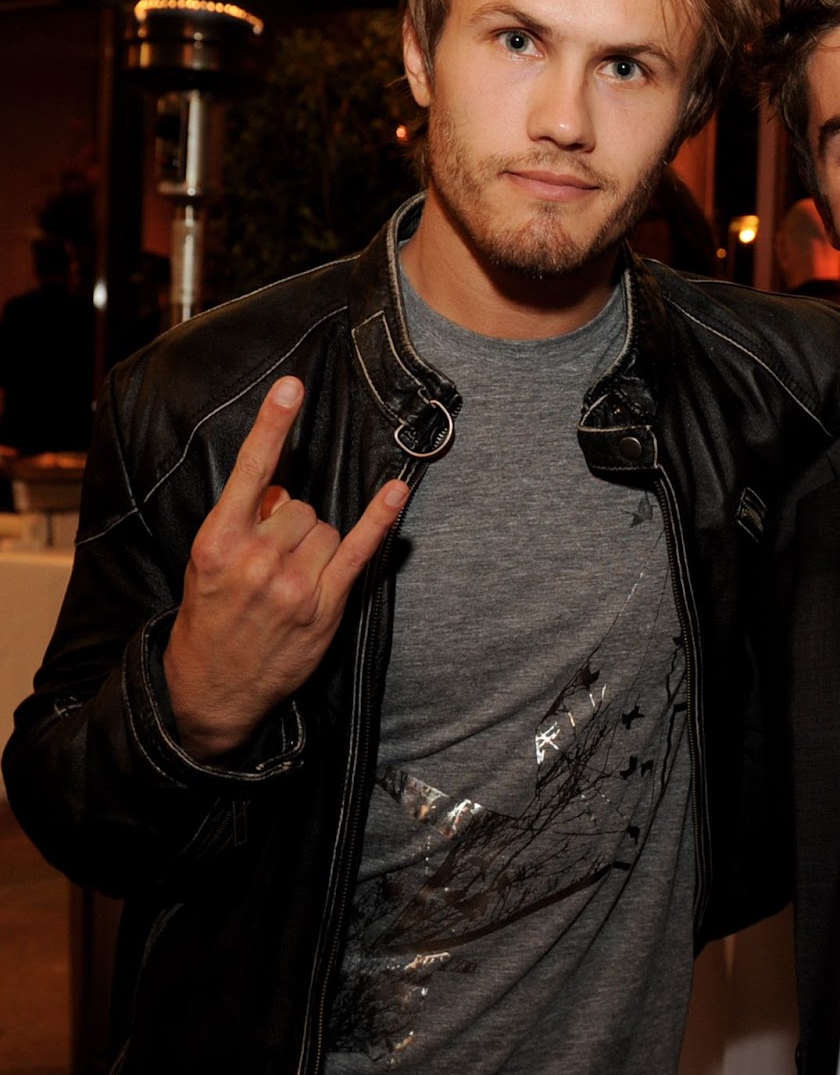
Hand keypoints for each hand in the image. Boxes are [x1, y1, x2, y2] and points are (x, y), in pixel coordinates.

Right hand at [163, 376, 408, 761]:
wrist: (210, 688)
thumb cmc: (211, 617)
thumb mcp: (207, 564)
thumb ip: (243, 521)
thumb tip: (281, 491)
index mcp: (219, 541)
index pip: (251, 472)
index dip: (272, 426)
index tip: (291, 386)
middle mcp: (257, 558)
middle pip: (301, 506)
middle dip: (292, 523)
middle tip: (272, 560)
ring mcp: (294, 584)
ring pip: (327, 528)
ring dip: (316, 544)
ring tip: (290, 579)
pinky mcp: (325, 606)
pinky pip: (359, 551)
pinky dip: (381, 520)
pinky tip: (397, 491)